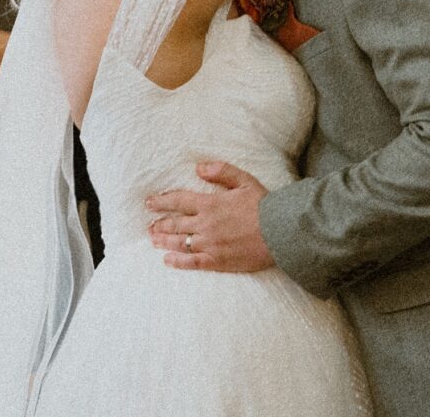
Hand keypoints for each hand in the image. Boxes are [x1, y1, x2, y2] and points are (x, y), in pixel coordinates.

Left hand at [146, 161, 273, 271]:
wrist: (279, 232)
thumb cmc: (263, 205)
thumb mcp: (243, 180)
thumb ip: (220, 171)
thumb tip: (198, 168)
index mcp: (210, 203)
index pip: (179, 200)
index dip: (162, 201)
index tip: (149, 202)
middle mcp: (205, 224)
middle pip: (175, 223)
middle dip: (160, 222)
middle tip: (149, 224)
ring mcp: (210, 244)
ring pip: (179, 242)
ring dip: (164, 240)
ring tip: (153, 239)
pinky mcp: (217, 261)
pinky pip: (192, 262)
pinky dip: (177, 261)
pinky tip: (167, 260)